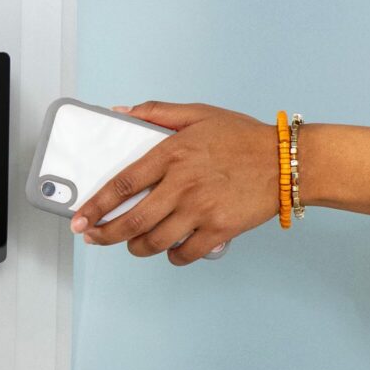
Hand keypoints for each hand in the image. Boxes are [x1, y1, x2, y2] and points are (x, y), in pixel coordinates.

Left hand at [70, 101, 278, 264]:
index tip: (79, 219)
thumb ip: (156, 112)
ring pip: (154, 241)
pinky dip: (172, 257)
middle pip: (131, 221)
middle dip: (105, 235)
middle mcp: (182, 185)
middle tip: (94, 239)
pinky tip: (169, 251)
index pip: (121, 184)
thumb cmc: (243, 136)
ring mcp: (201, 210)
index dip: (95, 206)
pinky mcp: (220, 230)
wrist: (289, 160)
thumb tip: (120, 112)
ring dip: (136, 248)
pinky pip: (185, 253)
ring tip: (132, 245)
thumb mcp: (198, 113)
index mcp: (171, 154)